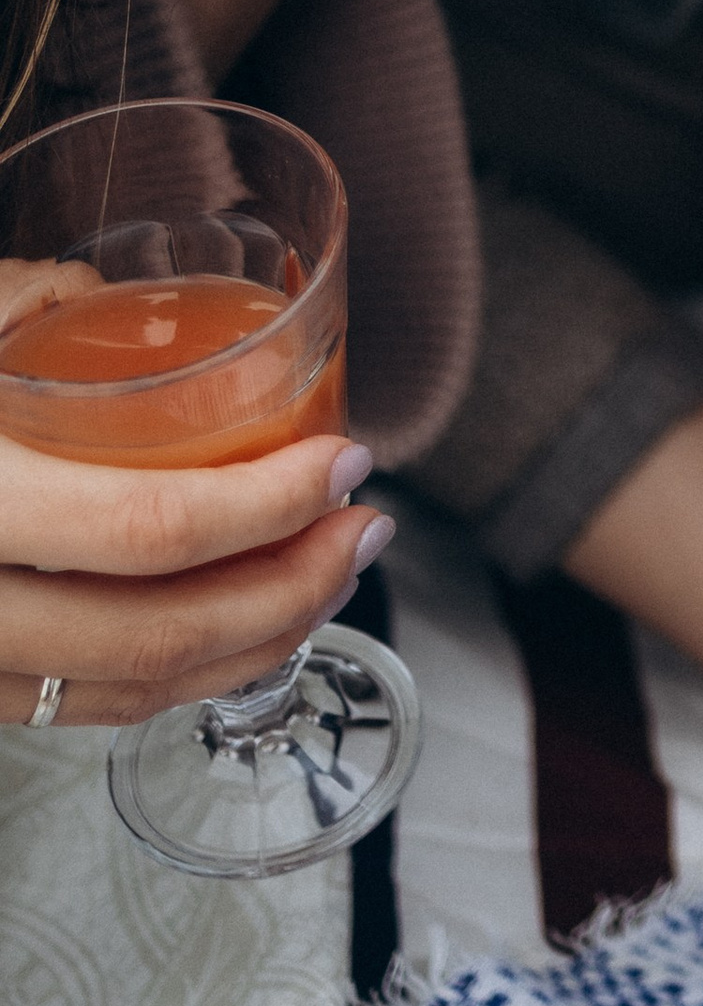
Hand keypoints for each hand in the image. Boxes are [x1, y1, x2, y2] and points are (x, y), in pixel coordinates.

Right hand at [0, 271, 389, 726]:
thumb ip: (5, 307)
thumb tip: (91, 294)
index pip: (144, 534)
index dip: (267, 508)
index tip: (347, 462)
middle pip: (157, 640)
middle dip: (290, 595)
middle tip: (364, 531)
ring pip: (122, 698)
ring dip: (249, 649)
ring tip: (325, 579)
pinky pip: (73, 710)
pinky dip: (168, 679)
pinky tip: (227, 627)